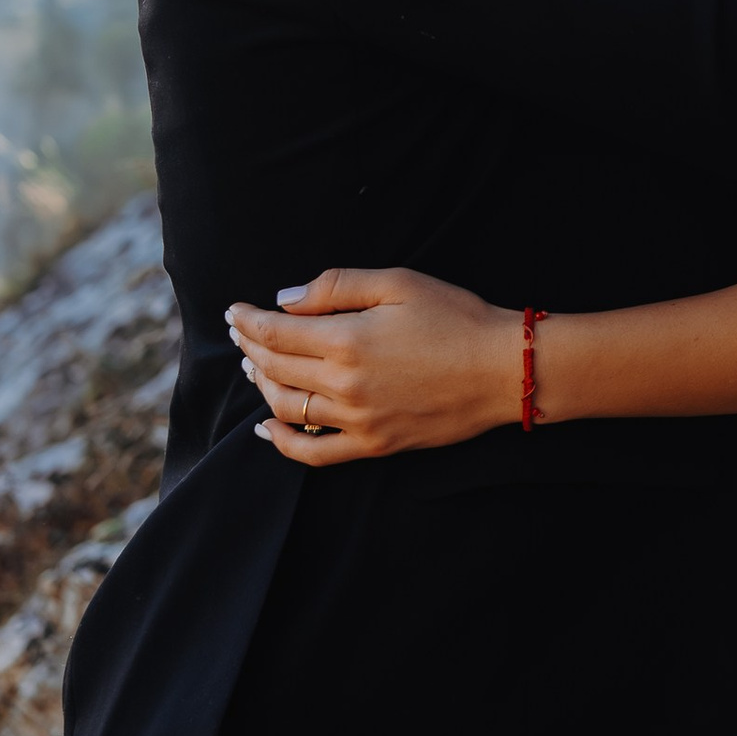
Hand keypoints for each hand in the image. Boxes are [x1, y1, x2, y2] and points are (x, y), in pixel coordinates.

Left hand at [225, 269, 519, 466]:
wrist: (502, 369)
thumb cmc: (457, 318)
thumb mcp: (399, 282)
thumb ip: (337, 286)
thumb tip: (284, 300)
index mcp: (347, 340)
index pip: (276, 332)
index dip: (248, 321)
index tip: (234, 312)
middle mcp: (344, 384)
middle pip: (274, 368)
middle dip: (249, 347)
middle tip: (239, 333)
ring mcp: (357, 420)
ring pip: (286, 408)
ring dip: (261, 386)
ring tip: (255, 367)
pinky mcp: (374, 444)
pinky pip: (314, 453)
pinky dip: (283, 443)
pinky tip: (267, 429)